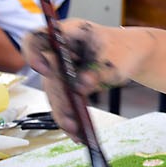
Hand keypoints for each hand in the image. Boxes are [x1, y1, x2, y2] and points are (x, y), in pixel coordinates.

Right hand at [21, 19, 134, 139]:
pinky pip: (62, 101)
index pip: (37, 38)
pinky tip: (77, 133)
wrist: (132, 54)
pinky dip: (69, 116)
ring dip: (63, 113)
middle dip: (58, 99)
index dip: (33, 53)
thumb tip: (81, 86)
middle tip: (71, 120)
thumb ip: (98, 72)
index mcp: (69, 33)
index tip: (43, 69)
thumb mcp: (115, 59)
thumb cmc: (123, 49)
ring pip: (54, 93)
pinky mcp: (66, 84)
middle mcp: (60, 51)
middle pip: (48, 75)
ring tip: (76, 131)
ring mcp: (61, 68)